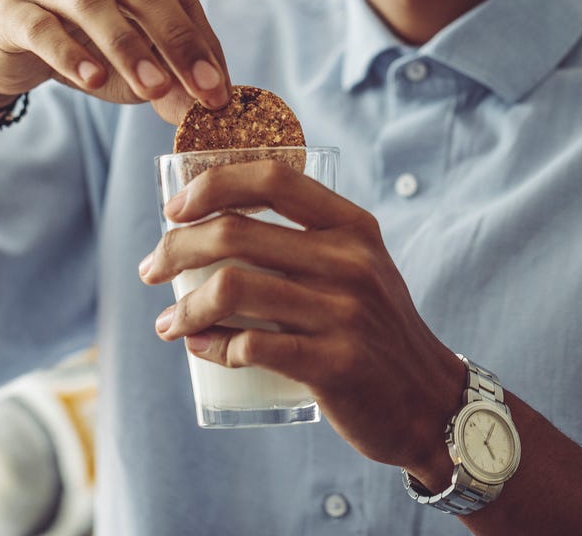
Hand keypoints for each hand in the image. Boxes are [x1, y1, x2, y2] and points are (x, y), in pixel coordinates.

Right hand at [0, 0, 229, 122]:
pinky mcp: (15, 11)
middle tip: (203, 89)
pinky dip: (71, 54)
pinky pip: (44, 28)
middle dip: (179, 41)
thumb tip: (207, 112)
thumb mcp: (133, 73)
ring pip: (94, 4)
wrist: (7, 51)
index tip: (221, 91)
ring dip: (129, 47)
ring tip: (153, 88)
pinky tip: (93, 80)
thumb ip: (170, 86)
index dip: (205, 44)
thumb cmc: (83, 52)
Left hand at [140, 159, 464, 485]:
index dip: (212, 184)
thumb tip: (213, 225)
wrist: (429, 403)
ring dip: (184, 307)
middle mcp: (350, 261)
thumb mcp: (360, 267)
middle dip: (174, 249)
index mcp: (353, 227)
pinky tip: (201, 349)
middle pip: (235, 233)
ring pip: (231, 289)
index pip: (273, 178)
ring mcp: (344, 313)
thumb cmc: (375, 330)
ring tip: (167, 324)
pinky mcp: (334, 364)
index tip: (173, 209)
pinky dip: (212, 347)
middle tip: (152, 270)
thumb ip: (308, 241)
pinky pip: (250, 345)